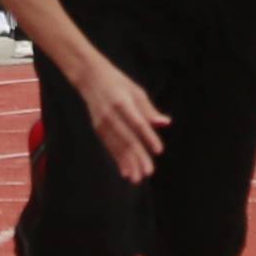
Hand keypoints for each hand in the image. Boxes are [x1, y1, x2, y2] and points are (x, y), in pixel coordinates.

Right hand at [74, 52, 169, 184]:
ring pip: (117, 146)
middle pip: (127, 138)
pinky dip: (118, 160)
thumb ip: (149, 110)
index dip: (148, 137)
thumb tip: (165, 123)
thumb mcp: (136, 92)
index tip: (159, 151)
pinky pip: (110, 147)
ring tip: (137, 178)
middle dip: (138, 157)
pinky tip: (125, 172)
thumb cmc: (119, 84)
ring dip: (128, 163)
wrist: (90, 77)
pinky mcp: (98, 129)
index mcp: (122, 102)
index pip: (138, 123)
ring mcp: (102, 122)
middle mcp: (111, 114)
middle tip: (148, 172)